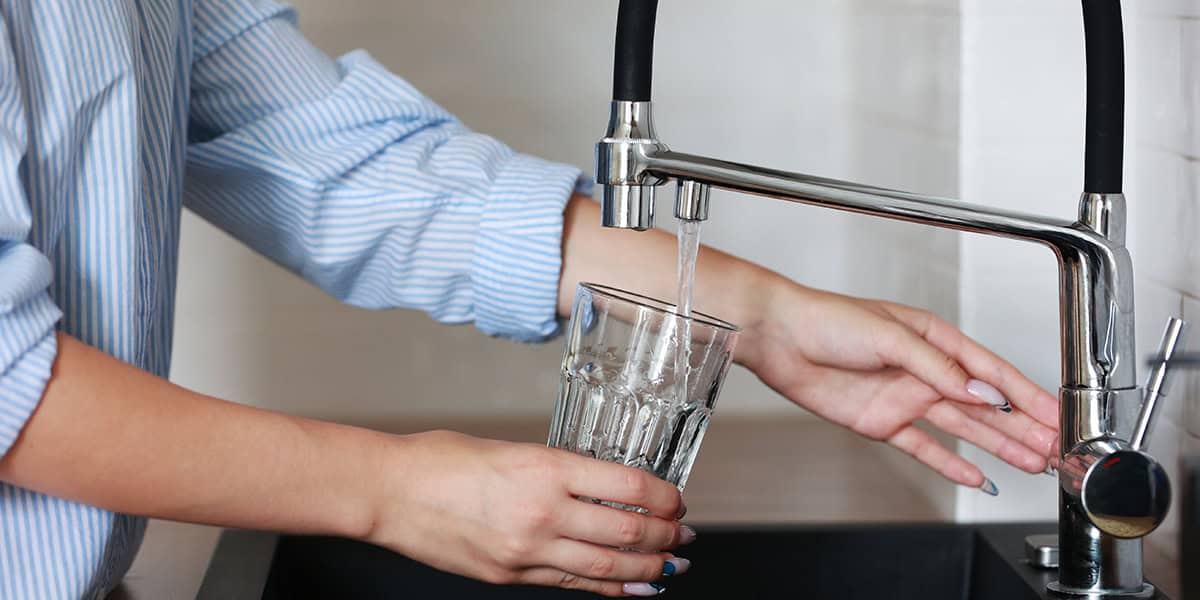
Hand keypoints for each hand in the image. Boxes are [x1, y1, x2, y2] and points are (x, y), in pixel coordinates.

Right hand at [368, 430, 691, 596]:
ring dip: (648, 568)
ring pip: (606, 567)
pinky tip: (631, 588)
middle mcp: (543, 512)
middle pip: (627, 532)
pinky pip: (571, 585)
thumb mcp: (513, 450)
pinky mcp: (510, 575)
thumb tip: (600, 487)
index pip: (630, 486)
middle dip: (666, 536)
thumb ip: (558, 470)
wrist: (390, 492)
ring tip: (672, 564)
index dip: (664, 496)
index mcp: (547, 469)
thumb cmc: (442, 460)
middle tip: (684, 534)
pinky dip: (608, 589)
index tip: (676, 499)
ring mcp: (527, 550)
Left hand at [738, 280, 1059, 488]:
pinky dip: (951, 462)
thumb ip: (938, 368)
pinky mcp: (882, 422)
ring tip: (1033, 462)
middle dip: (1023, 426)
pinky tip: (977, 475)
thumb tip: (981, 390)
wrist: (780, 339)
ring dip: (998, 446)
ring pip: (963, 428)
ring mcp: (905, 398)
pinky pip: (925, 446)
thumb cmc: (827, 320)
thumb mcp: (890, 336)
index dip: (1026, 395)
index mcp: (933, 339)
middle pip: (984, 404)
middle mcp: (924, 370)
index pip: (990, 371)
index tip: (1054, 414)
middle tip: (1056, 448)